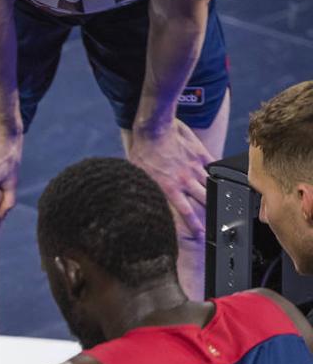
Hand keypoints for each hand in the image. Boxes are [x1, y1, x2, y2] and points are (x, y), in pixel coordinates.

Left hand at [127, 120, 214, 240]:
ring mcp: (194, 166)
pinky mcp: (200, 154)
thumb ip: (147, 188)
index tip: (202, 234)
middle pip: (204, 200)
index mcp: (169, 187)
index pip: (185, 212)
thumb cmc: (141, 151)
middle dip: (212, 212)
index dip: (195, 225)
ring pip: (211, 185)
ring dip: (218, 195)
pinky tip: (224, 177)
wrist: (153, 128)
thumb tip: (143, 200)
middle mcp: (185, 180)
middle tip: (219, 221)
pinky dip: (218, 172)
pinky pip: (213, 166)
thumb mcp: (138, 175)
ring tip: (226, 204)